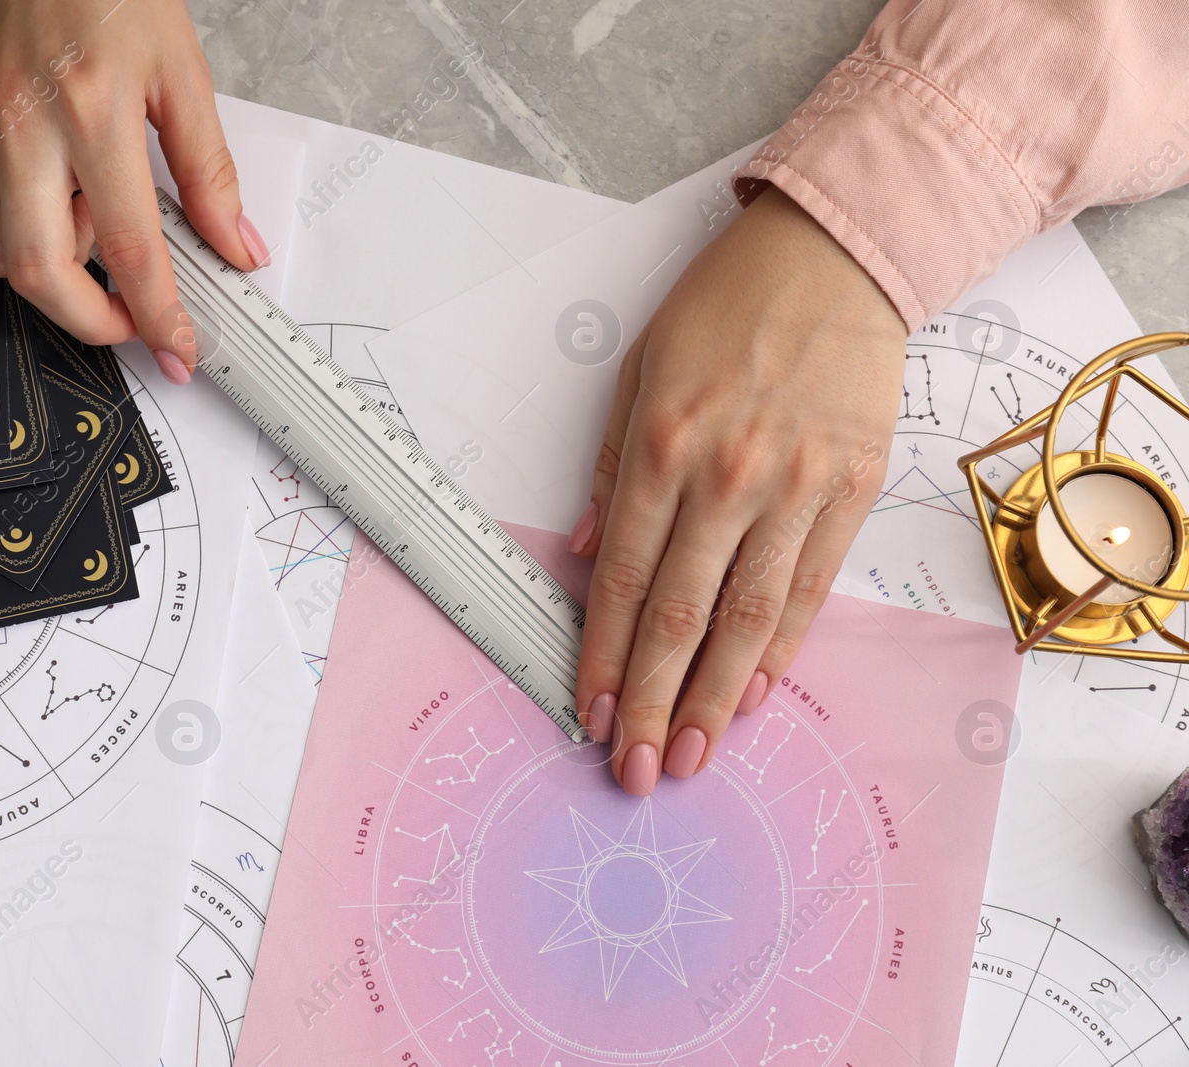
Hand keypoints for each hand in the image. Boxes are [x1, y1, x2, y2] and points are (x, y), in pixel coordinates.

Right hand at [0, 0, 268, 381]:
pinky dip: (12, 241)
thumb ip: (209, 171)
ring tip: (91, 232)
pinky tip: (51, 207)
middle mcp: (24, 129)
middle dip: (91, 322)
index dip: (157, 316)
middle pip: (43, 275)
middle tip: (130, 321)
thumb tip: (236, 246)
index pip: (130, 249)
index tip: (178, 350)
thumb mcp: (181, 73)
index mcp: (94, 113)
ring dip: (50, 279)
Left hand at [570, 185, 904, 795]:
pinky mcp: (851, 494)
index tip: (587, 712)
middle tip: (634, 770)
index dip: (603, 656)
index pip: (626, 580)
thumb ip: (612, 473)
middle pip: (683, 617)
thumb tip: (590, 559)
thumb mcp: (639, 373)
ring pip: (750, 620)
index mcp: (664, 446)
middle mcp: (729, 477)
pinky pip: (811, 591)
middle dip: (651, 702)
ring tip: (690, 756)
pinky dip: (781, 651)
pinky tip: (755, 698)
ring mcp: (796, 490)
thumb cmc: (726, 310)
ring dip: (715, 699)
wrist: (836, 259)